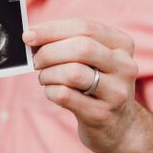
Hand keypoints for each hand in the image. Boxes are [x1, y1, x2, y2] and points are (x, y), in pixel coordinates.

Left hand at [23, 19, 138, 152]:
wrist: (118, 125)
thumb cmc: (95, 82)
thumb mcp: (91, 58)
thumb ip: (66, 42)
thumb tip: (31, 35)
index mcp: (121, 44)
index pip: (84, 27)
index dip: (51, 30)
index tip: (28, 35)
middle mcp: (124, 66)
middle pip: (81, 48)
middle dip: (49, 52)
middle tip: (35, 61)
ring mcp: (116, 92)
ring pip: (73, 73)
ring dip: (48, 73)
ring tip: (45, 77)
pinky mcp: (102, 114)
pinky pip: (65, 95)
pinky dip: (50, 91)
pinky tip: (52, 91)